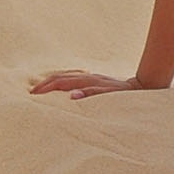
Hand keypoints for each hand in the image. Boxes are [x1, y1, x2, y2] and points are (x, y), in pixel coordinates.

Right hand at [29, 69, 154, 99]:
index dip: (46, 89)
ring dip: (52, 80)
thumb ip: (91, 95)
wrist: (142, 86)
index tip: (33, 95)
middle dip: (45, 84)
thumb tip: (72, 96)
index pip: (61, 83)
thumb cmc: (125, 96)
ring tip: (40, 87)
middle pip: (61, 77)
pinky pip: (73, 77)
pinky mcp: (95, 79)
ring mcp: (91, 76)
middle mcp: (88, 76)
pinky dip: (62, 79)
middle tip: (31, 92)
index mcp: (87, 82)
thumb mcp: (110, 98)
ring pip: (66, 75)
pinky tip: (61, 84)